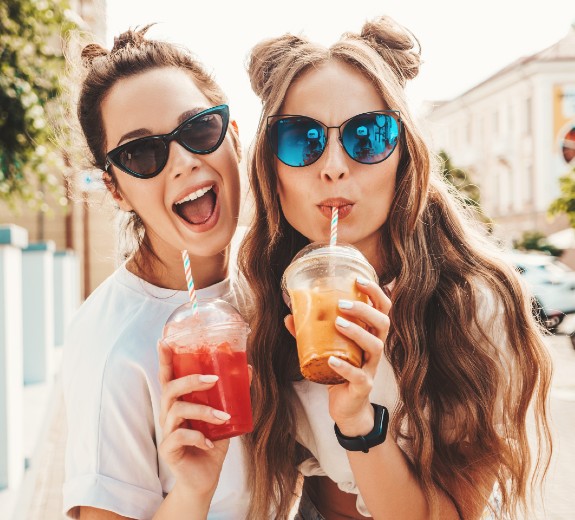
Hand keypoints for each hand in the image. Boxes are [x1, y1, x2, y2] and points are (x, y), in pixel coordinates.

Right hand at [157, 340, 229, 496]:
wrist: (205, 478)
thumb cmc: (212, 442)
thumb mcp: (225, 415)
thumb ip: (233, 394)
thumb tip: (249, 368)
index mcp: (180, 402)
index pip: (168, 377)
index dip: (165, 359)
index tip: (164, 341)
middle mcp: (169, 413)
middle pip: (169, 389)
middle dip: (190, 380)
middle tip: (213, 379)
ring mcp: (167, 432)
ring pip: (176, 411)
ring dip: (203, 410)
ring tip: (223, 417)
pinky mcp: (168, 450)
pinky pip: (179, 437)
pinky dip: (198, 437)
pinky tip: (210, 443)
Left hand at [285, 279, 390, 435]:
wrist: (347, 407)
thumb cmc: (340, 371)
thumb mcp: (327, 347)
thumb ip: (310, 332)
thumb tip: (288, 314)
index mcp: (370, 334)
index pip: (382, 308)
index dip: (375, 292)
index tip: (358, 279)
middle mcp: (375, 348)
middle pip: (383, 323)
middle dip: (365, 309)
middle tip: (342, 303)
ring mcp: (371, 367)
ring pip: (375, 346)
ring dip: (357, 332)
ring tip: (338, 323)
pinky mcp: (363, 386)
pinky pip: (359, 375)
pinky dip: (345, 367)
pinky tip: (331, 360)